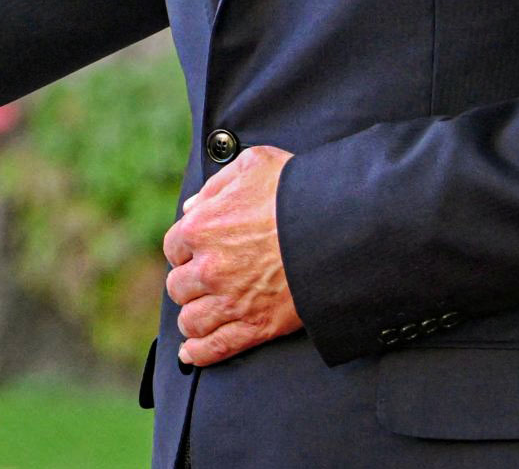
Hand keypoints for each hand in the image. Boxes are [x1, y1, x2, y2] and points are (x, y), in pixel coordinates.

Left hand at [163, 144, 301, 367]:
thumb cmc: (300, 192)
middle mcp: (209, 267)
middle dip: (189, 283)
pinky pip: (216, 346)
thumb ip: (218, 185)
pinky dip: (199, 353)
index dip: (186, 251)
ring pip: (191, 319)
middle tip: (204, 282)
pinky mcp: (257, 326)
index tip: (196, 254)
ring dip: (193, 317)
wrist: (344, 229)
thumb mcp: (254, 165)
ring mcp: (232, 300)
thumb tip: (193, 206)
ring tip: (200, 315)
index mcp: (202, 228)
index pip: (174, 247)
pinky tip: (191, 353)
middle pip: (179, 286)